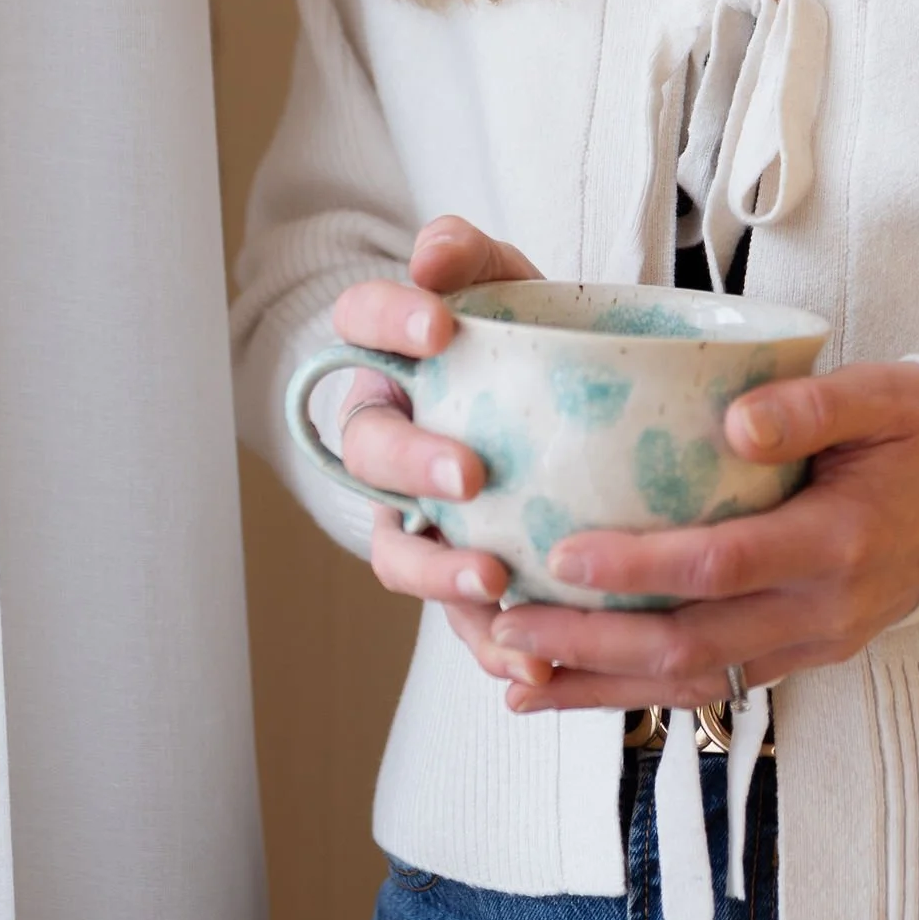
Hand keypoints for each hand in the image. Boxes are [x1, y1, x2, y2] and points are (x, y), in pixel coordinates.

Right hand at [334, 220, 544, 683]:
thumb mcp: (508, 283)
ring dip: (438, 571)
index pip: (359, 322)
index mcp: (391, 355)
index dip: (386, 322)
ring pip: (399, 551)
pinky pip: (461, 622)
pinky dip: (493, 646)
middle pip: (370, 450)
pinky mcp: (457, 577)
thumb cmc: (524, 339)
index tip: (439, 326)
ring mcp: (416, 514)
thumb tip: (434, 253)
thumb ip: (473, 257)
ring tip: (492, 580)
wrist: (559, 415)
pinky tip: (534, 666)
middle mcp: (389, 438)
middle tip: (469, 470)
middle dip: (412, 462)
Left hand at [494, 362, 918, 717]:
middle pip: (690, 644)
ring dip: (599, 687)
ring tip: (515, 680)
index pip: (723, 563)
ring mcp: (810, 644)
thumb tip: (735, 421)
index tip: (563, 553)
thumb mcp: (884, 396)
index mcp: (838, 541)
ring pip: (690, 682)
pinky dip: (638, 691)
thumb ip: (812, 404)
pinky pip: (709, 685)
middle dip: (591, 642)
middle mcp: (821, 611)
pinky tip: (575, 685)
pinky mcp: (799, 656)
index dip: (640, 567)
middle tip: (507, 621)